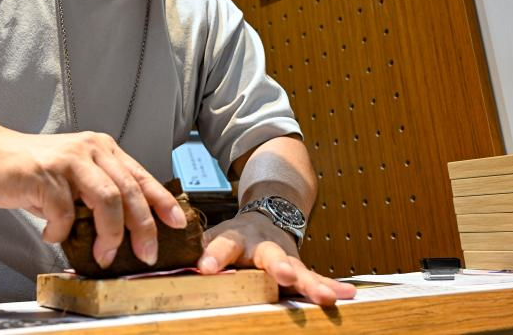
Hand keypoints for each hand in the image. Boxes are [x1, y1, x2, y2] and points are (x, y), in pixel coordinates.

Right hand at [0, 129, 186, 267]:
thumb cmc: (35, 171)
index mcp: (103, 149)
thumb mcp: (75, 177)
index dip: (162, 201)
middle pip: (129, 191)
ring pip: (106, 199)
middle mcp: (91, 149)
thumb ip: (98, 195)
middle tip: (145, 254)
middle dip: (142, 227)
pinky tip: (51, 234)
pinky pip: (64, 211)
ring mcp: (68, 159)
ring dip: (109, 234)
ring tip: (103, 254)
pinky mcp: (45, 173)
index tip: (178, 223)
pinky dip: (61, 231)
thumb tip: (124, 231)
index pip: (141, 176)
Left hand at [197, 212, 356, 305]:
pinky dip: (331, 286)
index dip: (214, 255)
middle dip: (277, 266)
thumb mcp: (212, 236)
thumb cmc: (234, 236)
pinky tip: (348, 294)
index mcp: (236, 238)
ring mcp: (286, 256)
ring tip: (325, 296)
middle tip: (282, 274)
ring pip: (299, 269)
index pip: (223, 244)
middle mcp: (263, 246)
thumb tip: (164, 257)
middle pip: (270, 255)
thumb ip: (195, 248)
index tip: (205, 268)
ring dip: (310, 282)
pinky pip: (317, 277)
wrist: (268, 216)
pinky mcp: (301, 267)